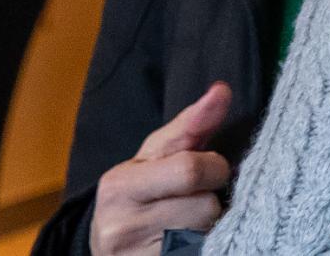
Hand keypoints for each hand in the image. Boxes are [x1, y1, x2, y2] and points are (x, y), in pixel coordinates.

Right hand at [91, 82, 231, 255]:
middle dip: (212, 199)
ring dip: (211, 226)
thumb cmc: (139, 192)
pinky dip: (206, 244)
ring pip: (207, 234)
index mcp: (119, 185)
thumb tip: (222, 89)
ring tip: (191, 223)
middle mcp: (121, 226)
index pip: (190, 171)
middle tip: (199, 198)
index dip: (214, 168)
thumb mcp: (154, 156)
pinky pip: (202, 251)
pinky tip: (190, 241)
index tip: (211, 169)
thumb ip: (191, 125)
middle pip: (204, 207)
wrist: (107, 244)